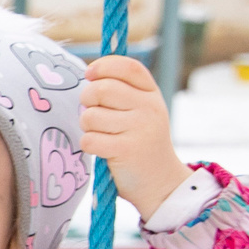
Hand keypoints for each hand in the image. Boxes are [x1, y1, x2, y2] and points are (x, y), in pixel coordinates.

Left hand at [79, 56, 189, 215]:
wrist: (160, 181)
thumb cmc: (140, 141)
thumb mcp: (140, 111)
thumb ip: (121, 91)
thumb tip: (90, 72)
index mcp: (151, 93)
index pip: (127, 66)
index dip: (104, 66)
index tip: (90, 74)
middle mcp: (149, 107)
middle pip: (101, 89)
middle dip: (87, 101)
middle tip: (93, 114)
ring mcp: (140, 128)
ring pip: (90, 116)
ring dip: (88, 127)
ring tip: (103, 134)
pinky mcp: (127, 150)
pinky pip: (89, 139)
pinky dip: (89, 145)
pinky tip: (103, 150)